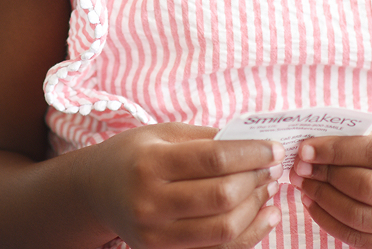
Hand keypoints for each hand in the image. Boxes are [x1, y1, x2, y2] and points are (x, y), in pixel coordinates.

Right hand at [83, 122, 283, 248]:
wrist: (97, 191)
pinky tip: (265, 215)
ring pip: (224, 229)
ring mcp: (157, 237)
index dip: (251, 153)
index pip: (214, 159)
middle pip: (222, 197)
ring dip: (257, 208)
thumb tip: (256, 143)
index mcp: (150, 164)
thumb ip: (207, 139)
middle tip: (273, 166)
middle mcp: (151, 204)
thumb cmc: (134, 154)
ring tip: (269, 188)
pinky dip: (249, 235)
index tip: (274, 147)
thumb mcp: (163, 134)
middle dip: (257, 180)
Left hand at [289, 120, 371, 248]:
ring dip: (323, 199)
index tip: (305, 148)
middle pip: (368, 187)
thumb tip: (313, 141)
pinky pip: (360, 239)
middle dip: (326, 176)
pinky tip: (314, 204)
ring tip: (303, 184)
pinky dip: (329, 222)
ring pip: (361, 216)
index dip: (336, 150)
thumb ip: (361, 132)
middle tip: (299, 167)